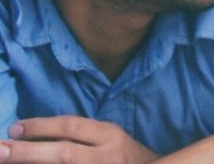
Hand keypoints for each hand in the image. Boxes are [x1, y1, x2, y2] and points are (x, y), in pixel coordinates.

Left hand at [0, 116, 156, 163]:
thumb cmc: (128, 158)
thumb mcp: (113, 139)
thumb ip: (86, 136)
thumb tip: (41, 135)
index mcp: (110, 136)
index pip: (72, 127)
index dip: (40, 127)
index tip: (14, 129)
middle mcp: (104, 156)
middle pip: (63, 153)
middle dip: (28, 152)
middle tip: (0, 150)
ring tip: (8, 160)